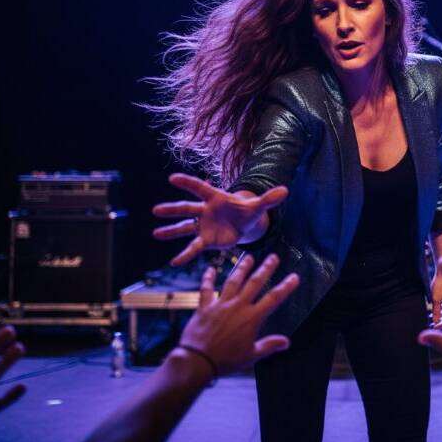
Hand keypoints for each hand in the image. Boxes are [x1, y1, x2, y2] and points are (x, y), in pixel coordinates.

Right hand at [152, 173, 287, 265]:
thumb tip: (286, 190)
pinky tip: (174, 263)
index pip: (200, 188)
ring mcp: (203, 225)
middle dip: (172, 210)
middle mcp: (205, 211)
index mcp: (216, 197)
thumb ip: (269, 199)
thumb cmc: (247, 211)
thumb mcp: (258, 207)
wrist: (244, 224)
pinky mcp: (206, 240)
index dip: (188, 183)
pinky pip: (194, 247)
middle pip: (187, 209)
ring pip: (185, 228)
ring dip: (170, 231)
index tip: (173, 178)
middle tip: (156, 210)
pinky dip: (185, 255)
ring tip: (155, 233)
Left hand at [178, 254, 298, 375]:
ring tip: (249, 257)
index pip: (274, 299)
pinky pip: (207, 289)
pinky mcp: (205, 307)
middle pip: (255, 283)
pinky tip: (210, 269)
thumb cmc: (226, 361)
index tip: (294, 277)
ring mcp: (221, 305)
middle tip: (273, 257)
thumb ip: (269, 346)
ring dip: (242, 268)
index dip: (286, 287)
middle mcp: (238, 307)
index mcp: (252, 318)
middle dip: (266, 269)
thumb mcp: (251, 356)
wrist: (198, 360)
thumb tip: (286, 342)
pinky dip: (208, 278)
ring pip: (233, 281)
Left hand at [430, 269, 441, 328]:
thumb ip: (435, 311)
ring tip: (432, 316)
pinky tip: (437, 307)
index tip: (434, 327)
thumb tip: (435, 321)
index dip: (440, 326)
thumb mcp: (435, 297)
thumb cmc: (440, 281)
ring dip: (441, 314)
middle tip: (432, 323)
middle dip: (440, 321)